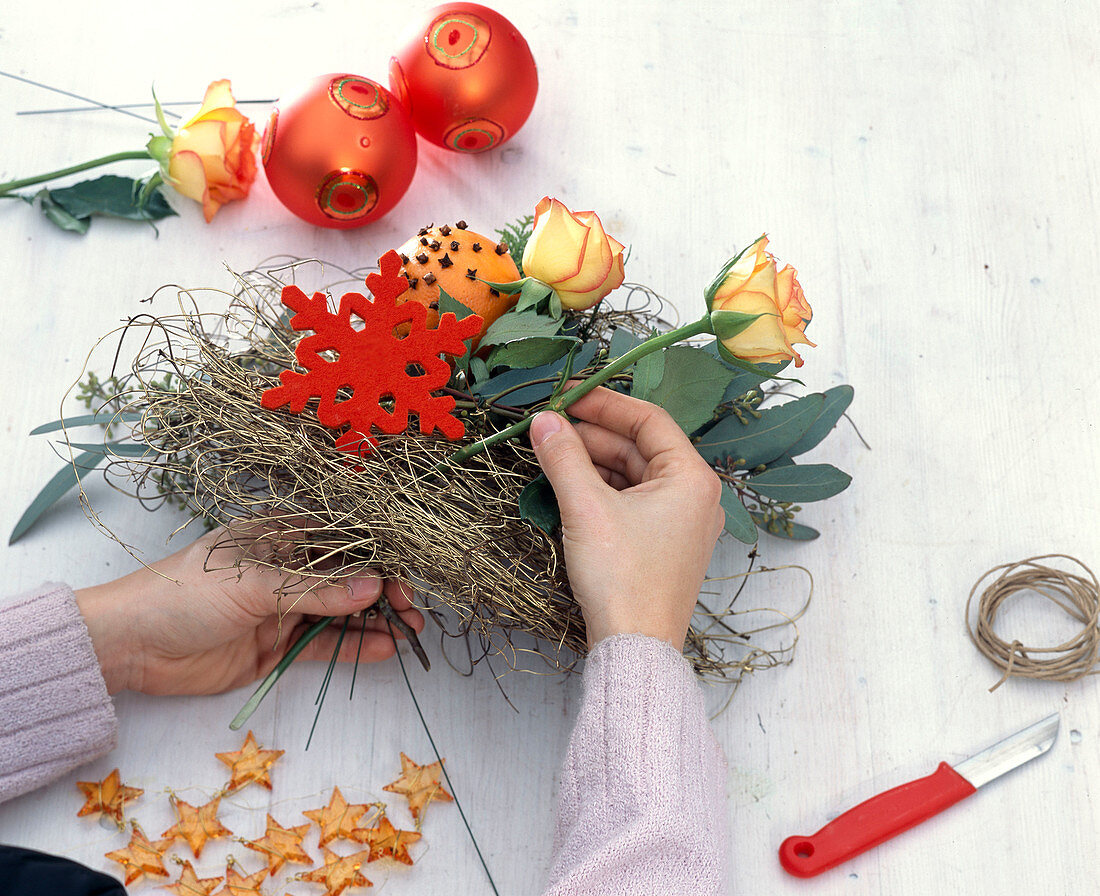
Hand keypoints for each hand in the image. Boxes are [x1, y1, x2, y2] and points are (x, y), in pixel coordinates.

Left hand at [75, 529, 423, 694]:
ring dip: (376, 621)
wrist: (132, 645)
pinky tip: (384, 648)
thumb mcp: (255, 585)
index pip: (342, 541)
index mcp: (280, 537)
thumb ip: (317, 590)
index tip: (404, 577)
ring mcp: (283, 608)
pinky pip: (324, 644)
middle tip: (411, 610)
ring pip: (341, 613)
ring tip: (411, 632)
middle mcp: (287, 569)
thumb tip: (374, 587)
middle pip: (348, 578)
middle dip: (384, 592)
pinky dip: (354, 646)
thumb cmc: (186, 594)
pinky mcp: (277, 645)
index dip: (378, 556)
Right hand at [529, 387, 724, 649]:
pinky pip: (633, 502)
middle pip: (640, 447)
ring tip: (552, 456)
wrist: (635, 648)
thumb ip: (563, 457)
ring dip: (594, 464)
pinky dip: (602, 491)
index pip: (649, 420)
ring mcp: (682, 523)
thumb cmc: (622, 577)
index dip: (605, 404)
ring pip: (633, 476)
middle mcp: (695, 496)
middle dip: (593, 436)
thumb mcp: (586, 509)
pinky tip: (570, 487)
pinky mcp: (665, 545)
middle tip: (549, 428)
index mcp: (691, 478)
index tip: (567, 396)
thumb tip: (542, 421)